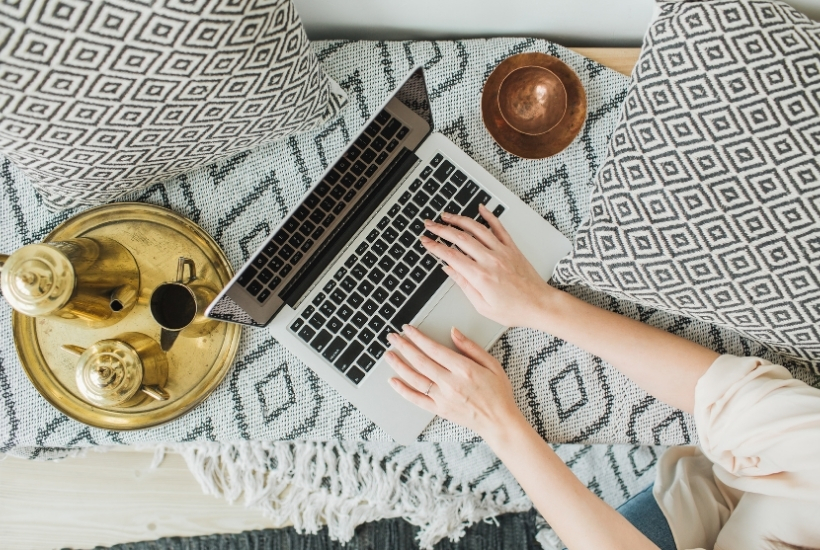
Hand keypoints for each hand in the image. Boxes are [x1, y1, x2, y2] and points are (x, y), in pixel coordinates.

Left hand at [385, 324, 523, 440]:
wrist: (499, 422)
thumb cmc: (498, 392)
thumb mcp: (492, 364)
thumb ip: (471, 347)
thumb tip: (453, 332)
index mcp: (464, 369)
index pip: (434, 349)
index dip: (418, 337)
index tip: (408, 329)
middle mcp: (450, 383)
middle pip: (420, 361)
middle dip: (404, 346)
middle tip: (392, 337)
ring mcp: (443, 398)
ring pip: (414, 378)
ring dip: (399, 365)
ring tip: (388, 354)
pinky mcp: (439, 410)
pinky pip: (416, 399)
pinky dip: (403, 390)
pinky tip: (393, 381)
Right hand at [420, 204, 554, 328]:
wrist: (539, 304)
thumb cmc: (514, 309)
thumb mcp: (482, 305)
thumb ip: (464, 285)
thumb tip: (449, 270)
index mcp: (480, 276)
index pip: (451, 255)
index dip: (434, 246)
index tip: (425, 241)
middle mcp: (490, 259)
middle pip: (460, 238)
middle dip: (441, 229)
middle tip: (429, 225)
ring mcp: (502, 251)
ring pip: (476, 229)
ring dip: (459, 219)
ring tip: (446, 216)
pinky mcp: (512, 248)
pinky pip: (499, 227)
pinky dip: (489, 216)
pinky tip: (480, 209)